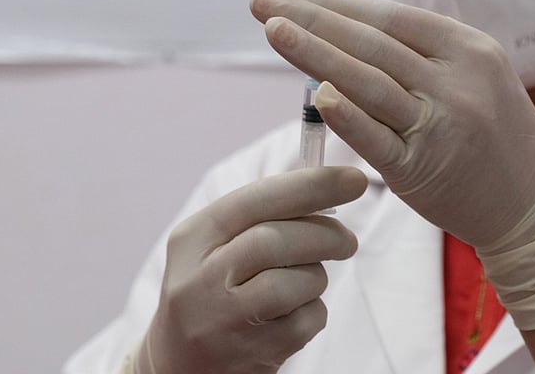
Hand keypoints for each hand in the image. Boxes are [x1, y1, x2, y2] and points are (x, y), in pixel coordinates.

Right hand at [137, 166, 367, 373]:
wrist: (180, 364)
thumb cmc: (212, 290)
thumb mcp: (214, 246)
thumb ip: (260, 215)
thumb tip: (328, 186)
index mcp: (192, 239)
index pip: (255, 200)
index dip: (310, 185)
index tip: (354, 179)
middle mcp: (199, 279)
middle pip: (277, 240)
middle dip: (326, 234)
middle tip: (347, 240)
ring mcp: (222, 322)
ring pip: (296, 282)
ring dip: (316, 277)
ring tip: (307, 281)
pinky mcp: (249, 356)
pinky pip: (304, 322)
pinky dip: (314, 312)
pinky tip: (296, 313)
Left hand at [250, 0, 534, 248]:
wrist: (533, 203)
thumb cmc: (490, 128)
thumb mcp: (464, 70)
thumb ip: (405, 38)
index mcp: (467, 48)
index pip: (391, 17)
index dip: (338, 4)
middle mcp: (456, 82)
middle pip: (372, 43)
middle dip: (311, 19)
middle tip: (262, 2)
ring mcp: (442, 127)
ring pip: (369, 83)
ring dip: (315, 54)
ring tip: (273, 31)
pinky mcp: (424, 172)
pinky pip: (378, 140)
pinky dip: (348, 117)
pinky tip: (318, 95)